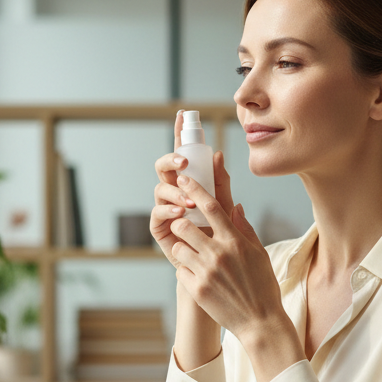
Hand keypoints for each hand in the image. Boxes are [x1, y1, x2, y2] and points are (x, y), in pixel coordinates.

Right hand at [151, 110, 233, 267]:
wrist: (218, 267)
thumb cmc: (221, 235)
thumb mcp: (224, 205)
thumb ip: (221, 182)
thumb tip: (218, 154)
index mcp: (190, 182)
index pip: (182, 153)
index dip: (180, 133)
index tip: (182, 114)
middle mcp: (174, 191)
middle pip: (164, 167)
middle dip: (171, 160)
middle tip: (184, 163)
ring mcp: (165, 208)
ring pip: (161, 189)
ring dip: (175, 191)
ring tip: (190, 201)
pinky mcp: (160, 227)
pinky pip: (157, 213)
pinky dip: (168, 210)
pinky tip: (180, 212)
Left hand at [168, 176, 285, 344]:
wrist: (260, 322)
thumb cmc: (263, 286)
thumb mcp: (260, 254)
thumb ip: (245, 229)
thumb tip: (235, 207)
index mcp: (235, 241)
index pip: (211, 206)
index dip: (195, 188)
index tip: (184, 178)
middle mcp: (219, 254)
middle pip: (185, 225)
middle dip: (181, 223)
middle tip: (186, 229)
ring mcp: (206, 272)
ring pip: (178, 247)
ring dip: (183, 248)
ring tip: (194, 256)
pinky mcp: (197, 289)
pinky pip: (180, 269)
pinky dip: (186, 270)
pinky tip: (200, 278)